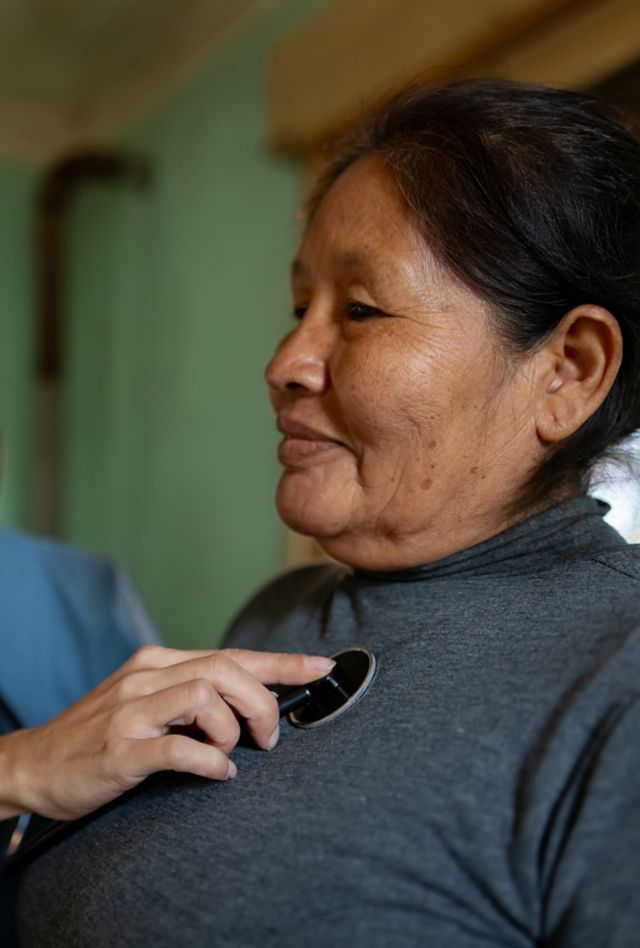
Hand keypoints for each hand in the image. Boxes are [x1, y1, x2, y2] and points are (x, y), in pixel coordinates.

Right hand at [0, 645, 334, 820]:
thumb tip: (252, 703)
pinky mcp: (121, 751)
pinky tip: (218, 774)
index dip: (283, 663)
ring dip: (235, 729)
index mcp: (157, 662)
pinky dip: (210, 761)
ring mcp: (131, 712)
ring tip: (236, 754)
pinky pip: (179, 748)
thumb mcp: (145, 701)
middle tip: (269, 737)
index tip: (321, 668)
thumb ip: (191, 696)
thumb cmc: (98, 735)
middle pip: (226, 669)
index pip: (232, 654)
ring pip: (206, 696)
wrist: (33, 765)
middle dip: (264, 701)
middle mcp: (146, 677)